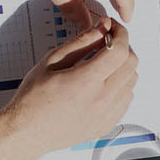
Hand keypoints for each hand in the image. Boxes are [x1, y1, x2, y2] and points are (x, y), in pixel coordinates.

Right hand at [5, 19, 138, 153]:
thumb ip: (81, 41)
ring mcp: (106, 115)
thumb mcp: (52, 61)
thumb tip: (102, 27)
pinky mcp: (107, 124)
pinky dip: (121, 86)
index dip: (120, 33)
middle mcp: (100, 100)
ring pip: (132, 81)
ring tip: (104, 64)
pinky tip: (104, 83)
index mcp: (86, 81)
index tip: (114, 29)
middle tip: (108, 43)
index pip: (119, 50)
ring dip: (123, 67)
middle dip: (123, 46)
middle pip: (131, 64)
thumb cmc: (33, 99)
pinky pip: (127, 99)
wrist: (27, 132)